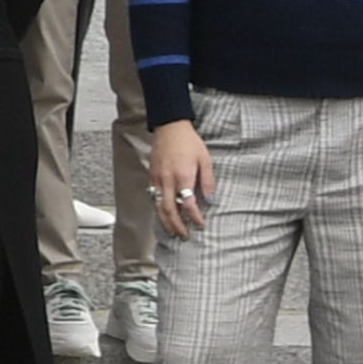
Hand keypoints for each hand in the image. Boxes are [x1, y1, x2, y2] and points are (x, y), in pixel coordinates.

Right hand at [150, 118, 212, 239]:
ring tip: (173, 230)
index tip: (201, 224)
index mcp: (183, 176)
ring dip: (166, 221)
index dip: (195, 217)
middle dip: (177, 225)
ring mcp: (157, 179)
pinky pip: (153, 197)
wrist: (170, 128)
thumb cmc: (189, 142)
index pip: (188, 204)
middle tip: (184, 235)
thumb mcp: (205, 160)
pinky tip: (164, 214)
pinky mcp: (152, 176)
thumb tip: (211, 200)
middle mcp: (167, 180)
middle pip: (170, 210)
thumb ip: (208, 182)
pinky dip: (158, 209)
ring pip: (158, 206)